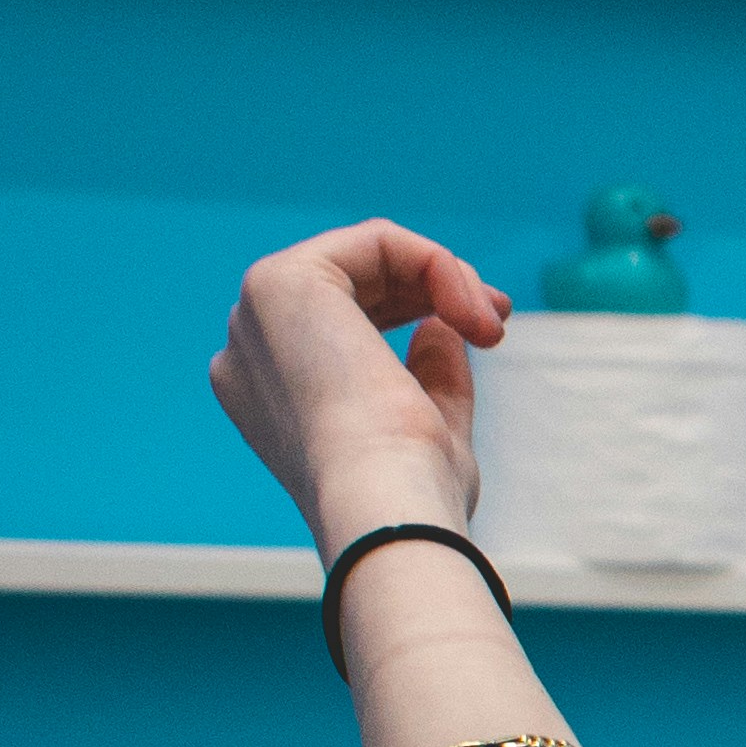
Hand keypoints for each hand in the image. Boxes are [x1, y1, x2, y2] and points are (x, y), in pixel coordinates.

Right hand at [212, 219, 509, 555]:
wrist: (388, 506)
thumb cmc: (413, 494)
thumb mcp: (429, 429)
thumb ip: (430, 375)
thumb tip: (438, 327)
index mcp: (269, 396)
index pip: (341, 322)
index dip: (417, 311)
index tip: (486, 333)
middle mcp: (249, 352)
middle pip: (354, 282)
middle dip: (436, 288)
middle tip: (496, 319)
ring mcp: (257, 314)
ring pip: (369, 254)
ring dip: (445, 279)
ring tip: (489, 327)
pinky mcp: (280, 280)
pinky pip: (377, 240)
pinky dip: (436, 264)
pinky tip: (468, 313)